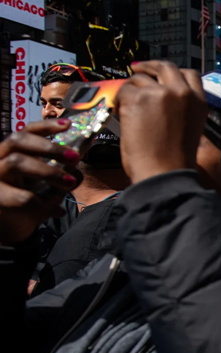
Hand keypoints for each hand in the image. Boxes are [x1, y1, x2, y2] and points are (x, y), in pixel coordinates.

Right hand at [0, 119, 80, 243]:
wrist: (10, 227)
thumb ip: (60, 174)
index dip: (46, 125)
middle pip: (18, 140)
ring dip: (48, 171)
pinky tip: (55, 210)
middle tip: (73, 156)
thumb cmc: (28, 200)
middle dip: (48, 146)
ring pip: (17, 162)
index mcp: (12, 152)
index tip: (68, 124)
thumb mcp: (47, 185)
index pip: (26, 131)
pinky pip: (20, 196)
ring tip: (69, 183)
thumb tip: (78, 170)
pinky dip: (41, 202)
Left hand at [114, 61, 206, 183]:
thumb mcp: (190, 128)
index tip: (160, 73)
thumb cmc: (174, 160)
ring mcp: (161, 93)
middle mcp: (182, 93)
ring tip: (125, 106)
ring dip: (130, 90)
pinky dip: (119, 101)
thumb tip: (160, 94)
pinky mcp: (139, 98)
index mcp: (199, 102)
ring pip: (140, 79)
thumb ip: (181, 108)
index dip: (172, 72)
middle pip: (165, 67)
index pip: (189, 74)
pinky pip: (124, 91)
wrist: (164, 173)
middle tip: (137, 69)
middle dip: (150, 66)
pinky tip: (121, 114)